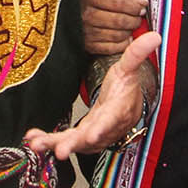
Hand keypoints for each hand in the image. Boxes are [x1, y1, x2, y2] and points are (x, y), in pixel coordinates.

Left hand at [24, 33, 160, 161]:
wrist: (125, 107)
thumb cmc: (126, 88)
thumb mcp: (129, 68)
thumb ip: (136, 54)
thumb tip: (155, 36)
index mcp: (118, 110)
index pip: (111, 120)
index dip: (103, 129)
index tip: (92, 136)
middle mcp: (106, 128)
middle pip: (90, 138)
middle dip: (74, 144)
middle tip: (59, 151)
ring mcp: (93, 135)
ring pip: (74, 142)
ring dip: (54, 144)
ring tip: (36, 144)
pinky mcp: (81, 137)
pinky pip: (64, 141)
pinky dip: (49, 140)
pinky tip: (33, 138)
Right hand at [78, 0, 147, 57]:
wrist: (76, 13)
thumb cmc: (95, 1)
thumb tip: (142, 2)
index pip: (118, 3)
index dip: (134, 6)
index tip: (142, 7)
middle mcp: (86, 15)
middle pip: (119, 20)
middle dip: (134, 20)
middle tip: (139, 18)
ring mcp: (87, 32)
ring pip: (117, 35)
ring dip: (130, 31)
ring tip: (131, 26)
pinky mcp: (89, 46)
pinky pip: (112, 48)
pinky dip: (124, 44)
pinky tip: (127, 37)